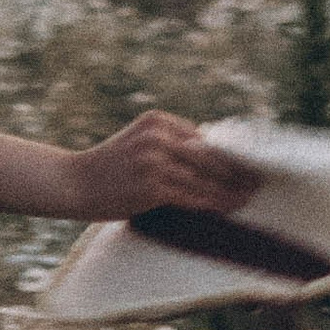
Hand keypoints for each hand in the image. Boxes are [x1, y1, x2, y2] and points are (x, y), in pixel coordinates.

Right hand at [63, 112, 263, 224]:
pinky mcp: (152, 186)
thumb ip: (168, 144)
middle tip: (258, 182)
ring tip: (246, 199)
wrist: (72, 183)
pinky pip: (191, 196)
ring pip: (204, 179)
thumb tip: (209, 156)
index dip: (229, 153)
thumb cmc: (108, 167)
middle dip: (236, 171)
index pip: (204, 138)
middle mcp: (158, 136)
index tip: (248, 165)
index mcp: (157, 120)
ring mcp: (155, 161)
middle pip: (209, 156)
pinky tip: (225, 209)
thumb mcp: (138, 142)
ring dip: (229, 191)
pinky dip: (211, 203)